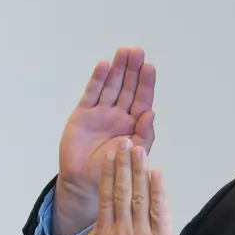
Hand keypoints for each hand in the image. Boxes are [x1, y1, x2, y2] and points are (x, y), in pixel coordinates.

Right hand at [53, 47, 155, 234]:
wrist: (84, 182)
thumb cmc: (113, 172)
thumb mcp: (134, 155)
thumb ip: (144, 135)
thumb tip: (151, 113)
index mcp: (133, 124)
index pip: (142, 99)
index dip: (146, 84)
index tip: (150, 67)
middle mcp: (118, 115)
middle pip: (127, 88)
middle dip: (132, 70)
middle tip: (137, 52)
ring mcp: (100, 113)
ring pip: (111, 86)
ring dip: (117, 70)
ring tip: (123, 52)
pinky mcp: (83, 114)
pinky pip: (91, 94)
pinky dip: (97, 80)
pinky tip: (104, 66)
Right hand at [77, 139, 180, 234]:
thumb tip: (90, 233)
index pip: (105, 199)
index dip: (108, 176)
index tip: (110, 158)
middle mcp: (121, 231)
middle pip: (121, 192)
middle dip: (123, 165)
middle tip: (125, 144)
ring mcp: (142, 234)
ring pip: (139, 196)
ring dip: (139, 171)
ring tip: (139, 151)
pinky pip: (159, 210)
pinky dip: (158, 190)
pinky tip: (157, 174)